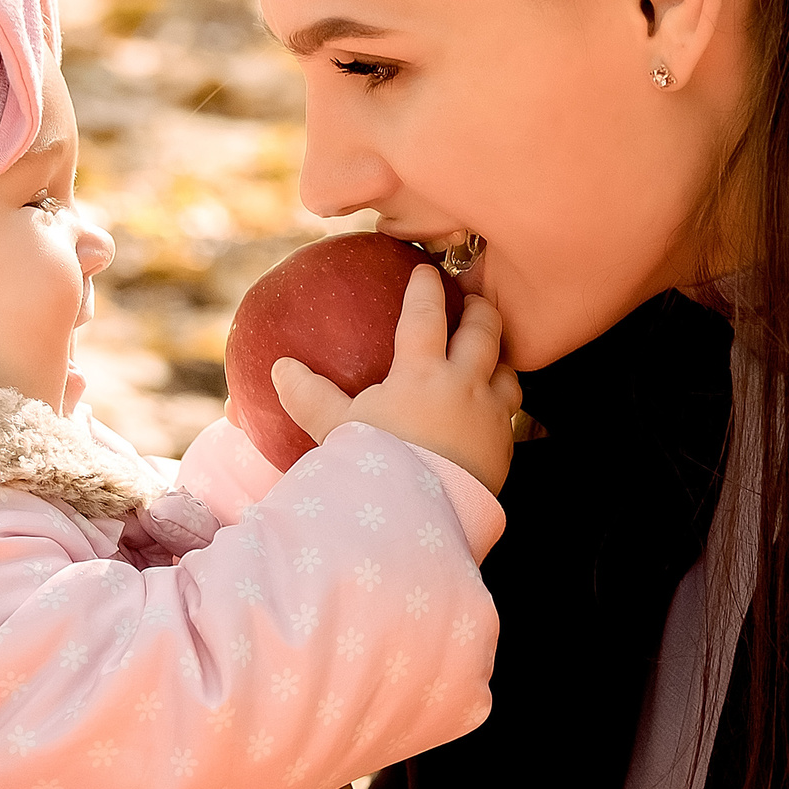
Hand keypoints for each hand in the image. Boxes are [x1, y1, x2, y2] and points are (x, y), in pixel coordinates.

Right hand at [273, 266, 521, 492]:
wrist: (417, 517)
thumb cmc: (374, 467)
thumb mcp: (336, 429)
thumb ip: (309, 396)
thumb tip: (279, 369)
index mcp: (422, 372)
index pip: (426, 314)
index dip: (425, 287)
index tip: (426, 271)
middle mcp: (464, 386)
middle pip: (483, 331)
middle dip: (479, 310)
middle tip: (473, 302)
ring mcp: (489, 417)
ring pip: (507, 372)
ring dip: (499, 359)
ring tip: (491, 357)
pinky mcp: (502, 450)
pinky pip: (509, 418)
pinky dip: (501, 406)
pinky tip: (490, 413)